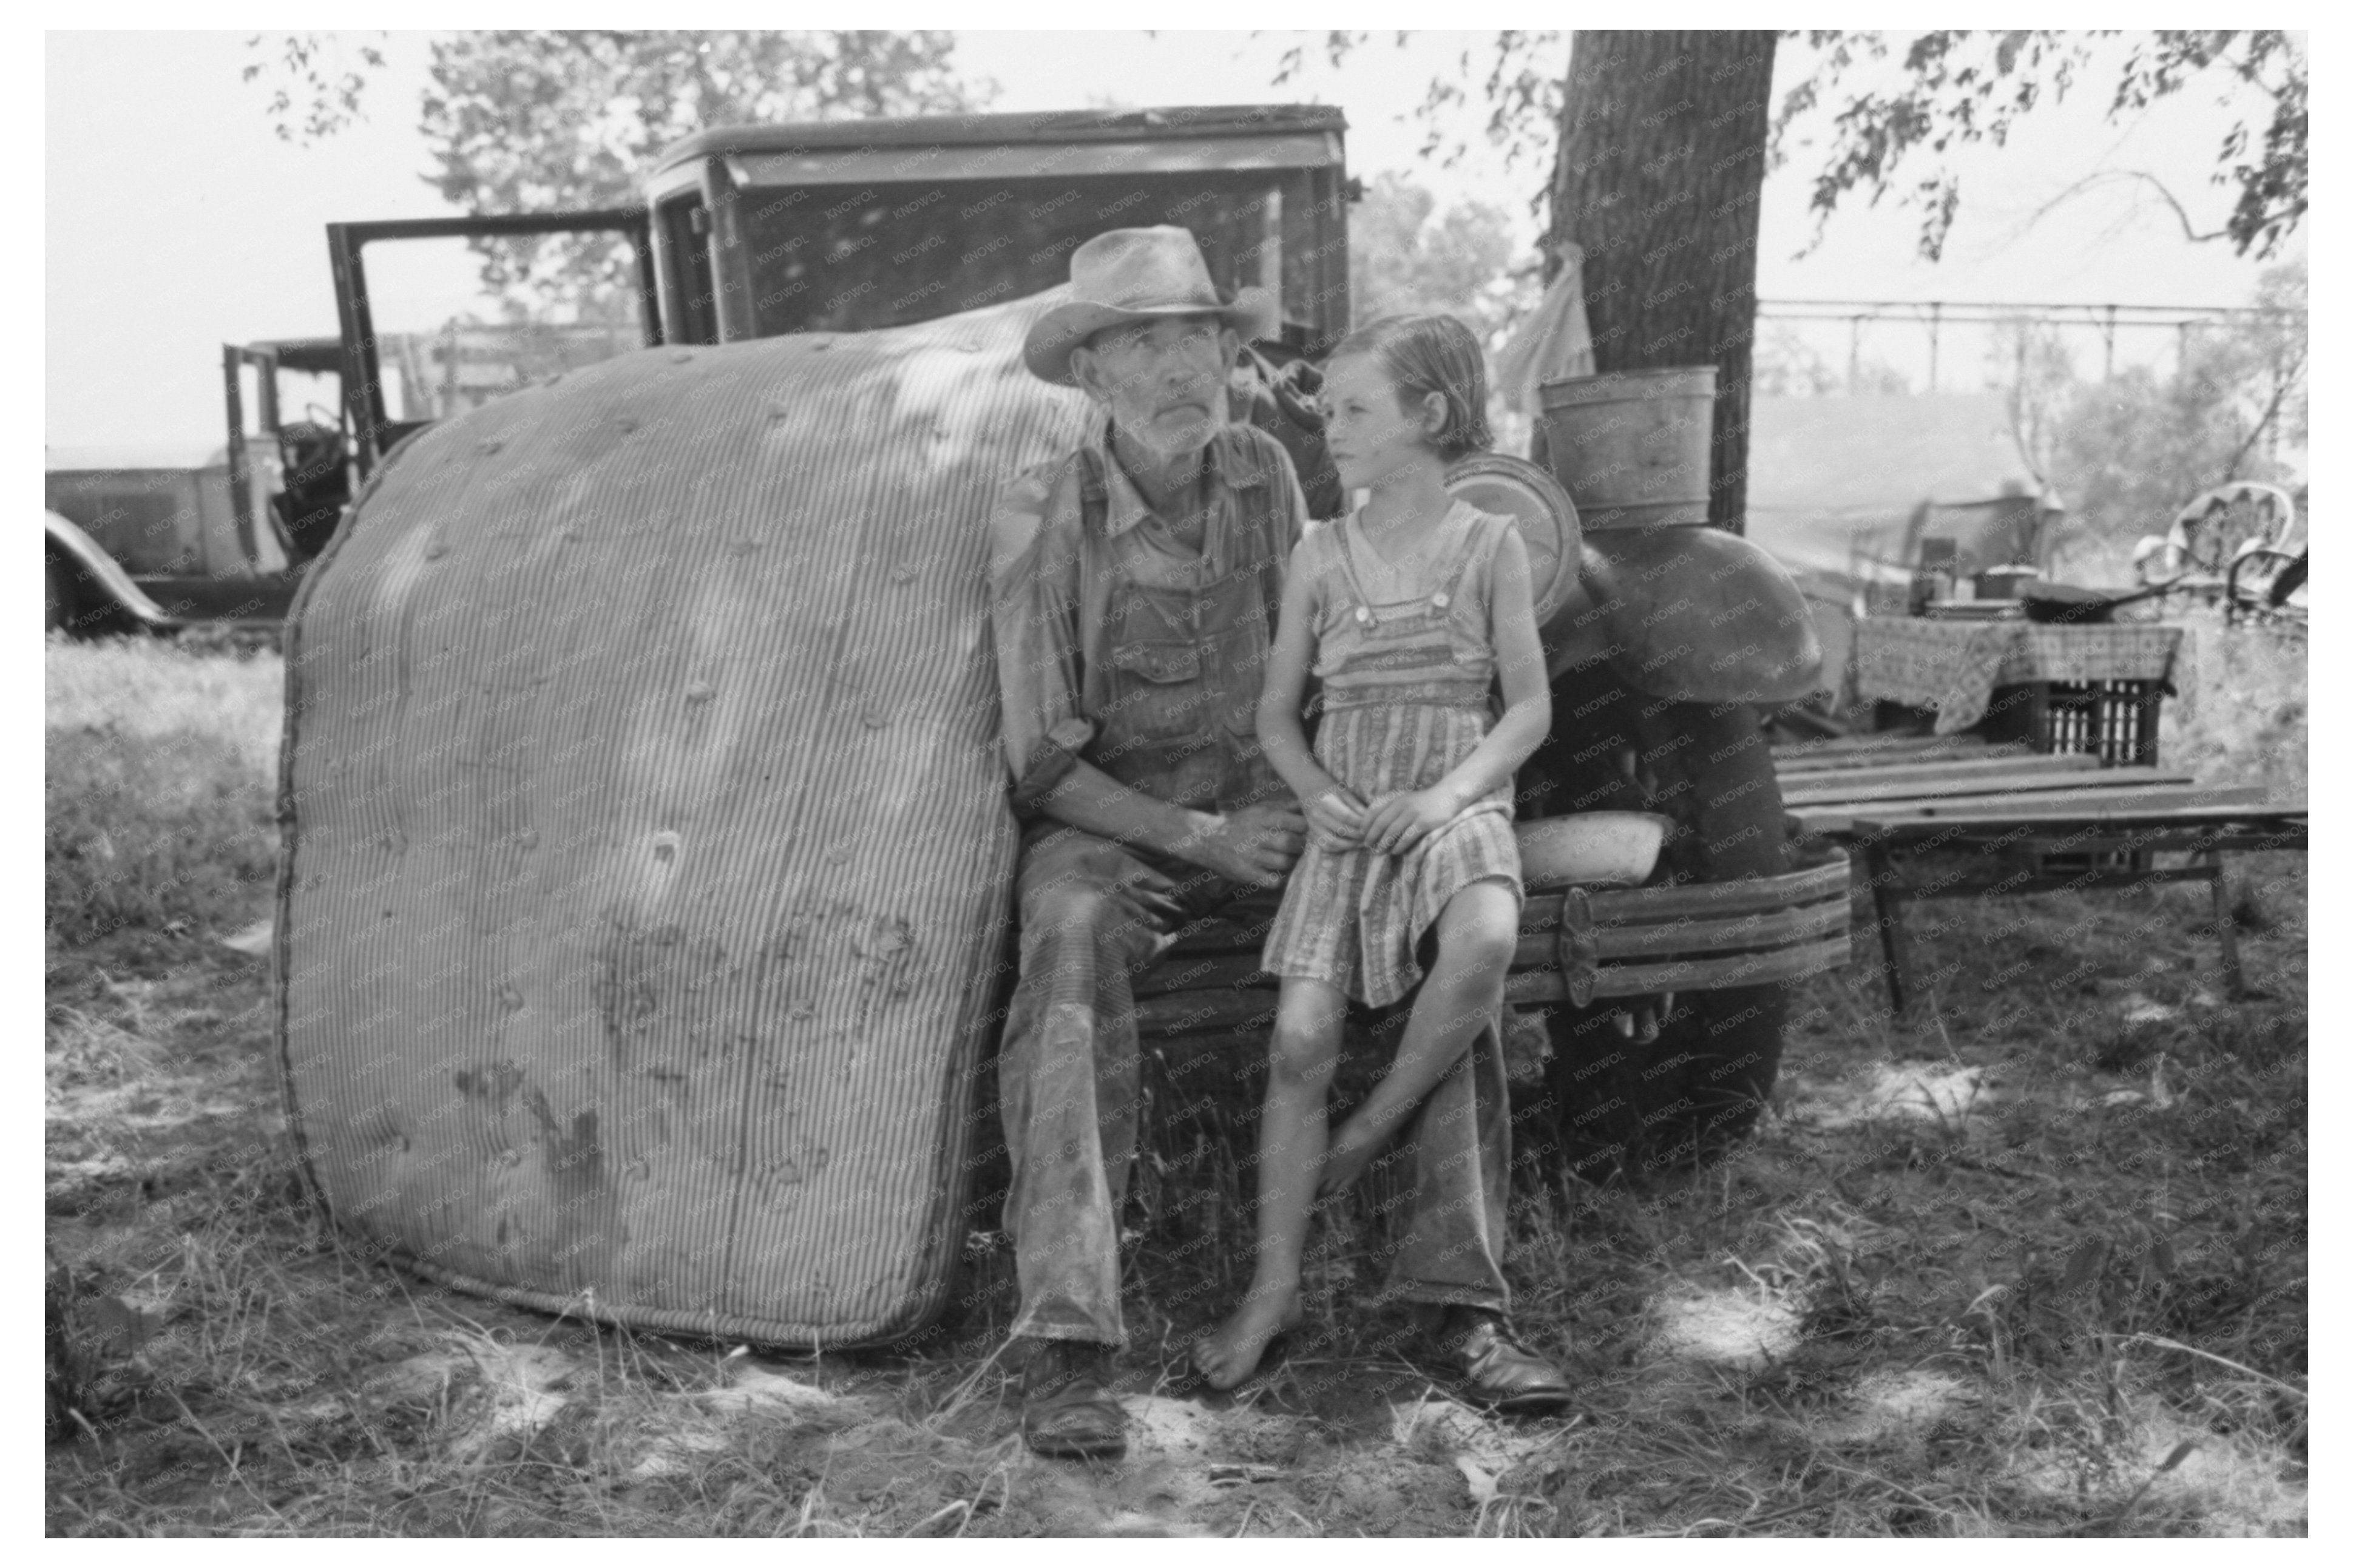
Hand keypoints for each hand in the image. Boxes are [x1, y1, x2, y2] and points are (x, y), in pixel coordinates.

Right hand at [1183, 801, 1305, 887]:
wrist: (1209, 840)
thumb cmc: (1241, 824)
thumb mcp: (1258, 810)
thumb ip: (1282, 807)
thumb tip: (1306, 804)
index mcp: (1262, 818)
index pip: (1293, 822)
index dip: (1304, 827)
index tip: (1304, 830)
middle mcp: (1257, 836)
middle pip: (1289, 842)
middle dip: (1300, 845)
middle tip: (1300, 847)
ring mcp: (1251, 857)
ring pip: (1284, 862)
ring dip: (1291, 862)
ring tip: (1289, 859)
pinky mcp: (1248, 874)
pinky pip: (1273, 881)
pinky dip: (1280, 878)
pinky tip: (1278, 872)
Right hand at [1305, 787, 1366, 846]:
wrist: (1307, 787)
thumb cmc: (1328, 787)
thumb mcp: (1344, 791)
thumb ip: (1356, 805)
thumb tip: (1370, 819)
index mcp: (1325, 802)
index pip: (1347, 817)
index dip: (1361, 823)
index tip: (1372, 825)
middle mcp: (1317, 815)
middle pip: (1341, 830)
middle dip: (1359, 835)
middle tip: (1371, 835)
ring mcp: (1313, 826)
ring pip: (1333, 842)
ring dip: (1350, 845)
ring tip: (1363, 842)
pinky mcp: (1312, 833)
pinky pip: (1326, 846)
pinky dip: (1340, 849)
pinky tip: (1351, 845)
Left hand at [1357, 788, 1460, 855]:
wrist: (1446, 797)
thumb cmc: (1422, 803)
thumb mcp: (1404, 800)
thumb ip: (1390, 808)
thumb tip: (1374, 827)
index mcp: (1395, 797)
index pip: (1374, 810)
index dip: (1366, 823)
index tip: (1361, 834)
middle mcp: (1402, 803)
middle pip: (1381, 822)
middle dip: (1372, 836)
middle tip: (1367, 846)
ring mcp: (1413, 812)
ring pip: (1392, 830)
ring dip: (1383, 843)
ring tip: (1378, 852)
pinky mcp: (1424, 822)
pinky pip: (1408, 836)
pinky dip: (1399, 845)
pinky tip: (1395, 852)